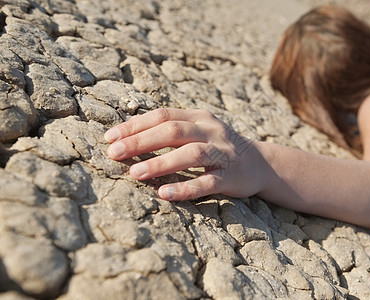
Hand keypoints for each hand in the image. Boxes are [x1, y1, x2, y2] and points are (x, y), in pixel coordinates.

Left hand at [104, 108, 266, 200]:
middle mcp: (211, 131)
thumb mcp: (198, 130)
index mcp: (199, 117)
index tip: (110, 138)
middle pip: (174, 131)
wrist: (259, 163)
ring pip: (191, 154)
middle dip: (142, 141)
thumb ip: (172, 129)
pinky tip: (165, 193)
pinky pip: (207, 182)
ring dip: (161, 163)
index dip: (136, 125)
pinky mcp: (231, 177)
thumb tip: (128, 136)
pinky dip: (186, 188)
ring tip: (135, 174)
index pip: (163, 115)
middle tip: (115, 153)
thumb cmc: (217, 147)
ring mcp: (222, 154)